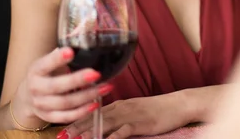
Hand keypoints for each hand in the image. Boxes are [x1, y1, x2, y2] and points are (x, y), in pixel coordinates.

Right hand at [14, 47, 112, 124]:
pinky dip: (81, 112)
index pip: (45, 64)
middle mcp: (36, 89)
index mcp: (36, 70)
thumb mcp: (47, 62)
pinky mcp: (49, 117)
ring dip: (87, 96)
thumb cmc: (45, 74)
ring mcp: (41, 105)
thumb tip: (82, 41)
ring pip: (65, 103)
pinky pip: (66, 117)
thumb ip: (61, 55)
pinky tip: (96, 103)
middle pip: (57, 86)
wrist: (27, 97)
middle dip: (77, 80)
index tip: (71, 51)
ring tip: (106, 87)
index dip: (57, 59)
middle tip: (96, 73)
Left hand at [63, 91, 191, 138]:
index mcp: (119, 104)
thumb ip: (120, 116)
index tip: (62, 130)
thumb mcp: (136, 110)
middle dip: (76, 129)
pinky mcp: (140, 123)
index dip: (77, 122)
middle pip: (94, 119)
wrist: (178, 104)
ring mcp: (130, 115)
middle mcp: (121, 108)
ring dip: (88, 133)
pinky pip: (123, 130)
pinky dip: (112, 137)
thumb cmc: (158, 109)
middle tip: (61, 136)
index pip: (93, 113)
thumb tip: (105, 125)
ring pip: (105, 124)